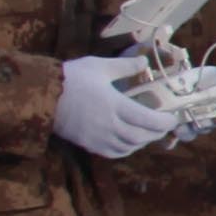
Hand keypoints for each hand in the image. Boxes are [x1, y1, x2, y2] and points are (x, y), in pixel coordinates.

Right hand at [51, 53, 177, 160]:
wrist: (40, 95)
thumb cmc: (71, 78)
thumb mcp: (99, 66)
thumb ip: (125, 66)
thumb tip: (144, 62)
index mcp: (115, 106)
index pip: (148, 120)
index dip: (165, 123)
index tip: (174, 119)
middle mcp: (110, 126)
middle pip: (141, 137)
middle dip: (156, 133)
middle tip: (164, 126)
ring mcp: (98, 137)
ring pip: (128, 147)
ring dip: (142, 142)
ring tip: (148, 133)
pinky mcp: (88, 144)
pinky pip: (113, 153)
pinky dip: (126, 150)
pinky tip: (128, 142)